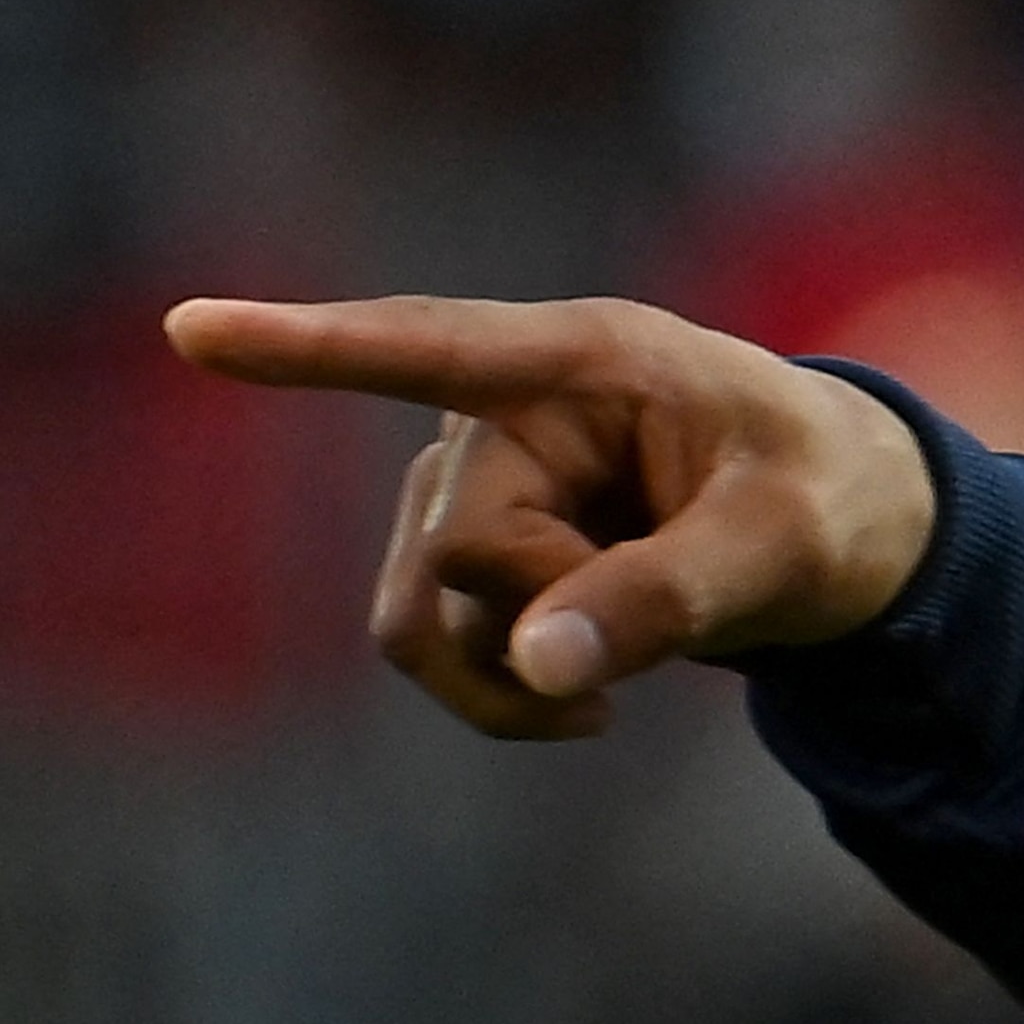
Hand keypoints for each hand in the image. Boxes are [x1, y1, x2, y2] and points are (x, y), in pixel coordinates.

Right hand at [163, 294, 939, 739]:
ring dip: (506, 678)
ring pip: (416, 615)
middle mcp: (505, 409)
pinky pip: (426, 644)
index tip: (190, 329)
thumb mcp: (779, 552)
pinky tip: (585, 692)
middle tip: (670, 613)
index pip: (431, 347)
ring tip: (617, 693)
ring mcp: (470, 477)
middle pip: (455, 550)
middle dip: (549, 614)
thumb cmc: (820, 501)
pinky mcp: (461, 543)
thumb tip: (538, 668)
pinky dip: (501, 692)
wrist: (832, 527)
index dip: (312, 348)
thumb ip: (666, 600)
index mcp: (590, 361)